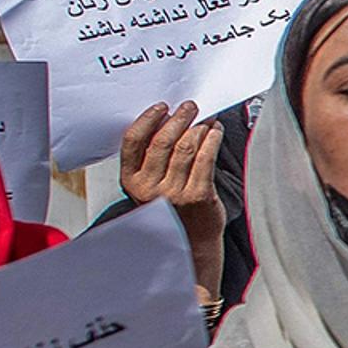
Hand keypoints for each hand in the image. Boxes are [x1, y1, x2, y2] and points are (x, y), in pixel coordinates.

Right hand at [118, 103, 227, 295]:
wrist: (190, 240)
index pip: (133, 142)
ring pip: (187, 147)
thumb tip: (168, 118)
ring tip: (207, 118)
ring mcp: (174, 192)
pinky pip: (206, 158)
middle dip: (179, 118)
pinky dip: (212, 139)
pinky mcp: (199, 195)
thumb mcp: (150, 184)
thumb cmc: (171, 205)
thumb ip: (151, 157)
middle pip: (163, 141)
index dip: (148, 119)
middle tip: (190, 107)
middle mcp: (149, 187)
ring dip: (199, 127)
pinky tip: (216, 131)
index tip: (162, 107)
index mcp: (131, 180)